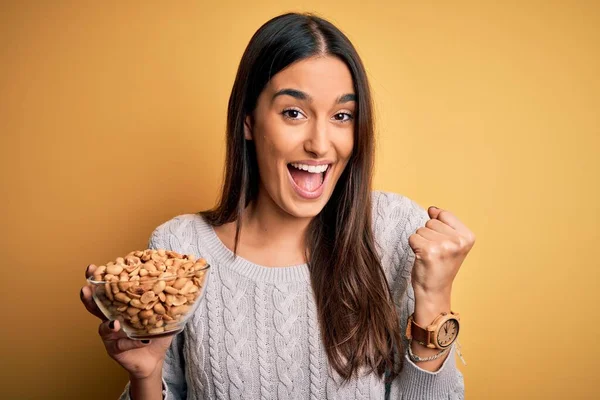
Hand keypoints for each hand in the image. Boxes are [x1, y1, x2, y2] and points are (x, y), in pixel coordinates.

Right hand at [80, 264, 173, 379]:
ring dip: (108, 324)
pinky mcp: (114, 349)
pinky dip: (131, 342)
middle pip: (95, 305)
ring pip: (103, 327)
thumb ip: (166, 297)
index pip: (109, 289)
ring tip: (114, 323)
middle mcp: (111, 317)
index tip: (92, 268)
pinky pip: (121, 344)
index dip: (99, 279)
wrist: (154, 357)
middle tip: (86, 287)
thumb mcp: (163, 312)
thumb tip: (180, 276)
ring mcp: (110, 334)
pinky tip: (141, 340)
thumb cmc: (156, 331)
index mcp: (121, 305)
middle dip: (89, 296)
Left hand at [408, 206, 474, 298]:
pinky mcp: (429, 252)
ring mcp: (444, 246)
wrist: (434, 290)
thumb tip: (432, 208)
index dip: (438, 228)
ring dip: (421, 241)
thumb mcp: (449, 241)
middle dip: (429, 235)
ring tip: (430, 256)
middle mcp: (458, 241)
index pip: (444, 214)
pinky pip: (413, 237)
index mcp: (468, 237)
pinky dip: (414, 247)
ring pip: (421, 229)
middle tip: (435, 252)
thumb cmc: (440, 265)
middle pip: (431, 221)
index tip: (443, 244)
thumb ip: (442, 222)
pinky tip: (422, 258)